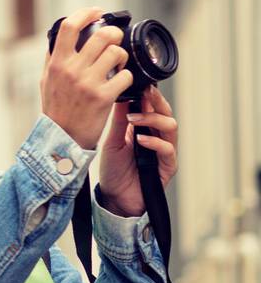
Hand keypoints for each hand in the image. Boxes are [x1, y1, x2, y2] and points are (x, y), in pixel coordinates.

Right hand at [41, 8, 133, 148]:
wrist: (61, 139)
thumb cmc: (55, 110)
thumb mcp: (46, 81)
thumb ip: (53, 59)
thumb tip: (58, 38)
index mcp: (57, 63)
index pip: (70, 27)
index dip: (86, 14)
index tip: (96, 12)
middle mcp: (72, 70)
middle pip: (102, 36)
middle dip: (114, 33)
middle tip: (115, 39)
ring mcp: (88, 83)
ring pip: (116, 53)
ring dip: (121, 56)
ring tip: (118, 64)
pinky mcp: (104, 97)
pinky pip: (125, 77)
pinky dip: (126, 78)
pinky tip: (120, 82)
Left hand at [96, 85, 177, 215]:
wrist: (114, 198)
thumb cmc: (114, 170)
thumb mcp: (112, 141)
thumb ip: (118, 121)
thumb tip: (121, 96)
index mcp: (144, 129)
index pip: (153, 107)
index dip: (149, 95)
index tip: (140, 84)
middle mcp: (157, 138)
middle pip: (166, 113)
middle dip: (156, 102)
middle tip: (144, 93)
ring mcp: (164, 152)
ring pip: (171, 128)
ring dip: (153, 120)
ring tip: (133, 119)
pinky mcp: (167, 167)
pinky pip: (168, 150)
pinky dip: (155, 143)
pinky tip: (140, 140)